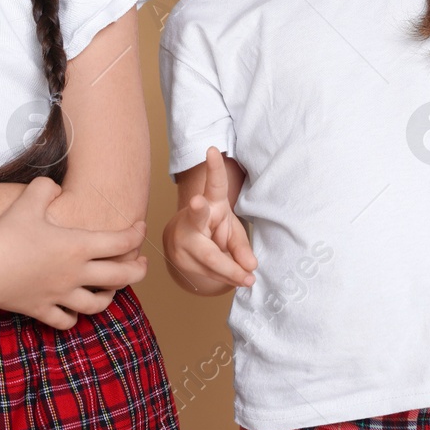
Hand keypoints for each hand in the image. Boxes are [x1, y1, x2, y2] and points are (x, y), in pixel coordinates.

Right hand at [0, 176, 148, 329]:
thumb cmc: (6, 231)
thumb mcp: (29, 199)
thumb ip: (47, 188)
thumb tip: (56, 189)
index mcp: (79, 246)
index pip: (122, 243)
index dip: (136, 235)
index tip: (140, 228)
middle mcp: (76, 274)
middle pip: (121, 278)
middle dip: (138, 271)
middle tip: (142, 264)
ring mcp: (59, 295)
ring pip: (97, 305)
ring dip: (109, 297)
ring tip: (112, 290)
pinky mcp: (40, 310)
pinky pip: (65, 321)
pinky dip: (73, 317)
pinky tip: (73, 308)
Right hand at [165, 147, 257, 293]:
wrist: (184, 244)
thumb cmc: (214, 231)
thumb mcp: (232, 232)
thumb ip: (242, 248)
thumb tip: (251, 267)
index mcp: (211, 203)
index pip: (214, 184)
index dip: (214, 168)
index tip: (213, 150)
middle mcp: (193, 218)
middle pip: (197, 217)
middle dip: (198, 211)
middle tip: (198, 201)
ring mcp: (183, 239)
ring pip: (210, 258)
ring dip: (231, 272)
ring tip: (248, 279)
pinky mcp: (179, 260)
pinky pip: (207, 274)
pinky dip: (223, 278)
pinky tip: (231, 278)